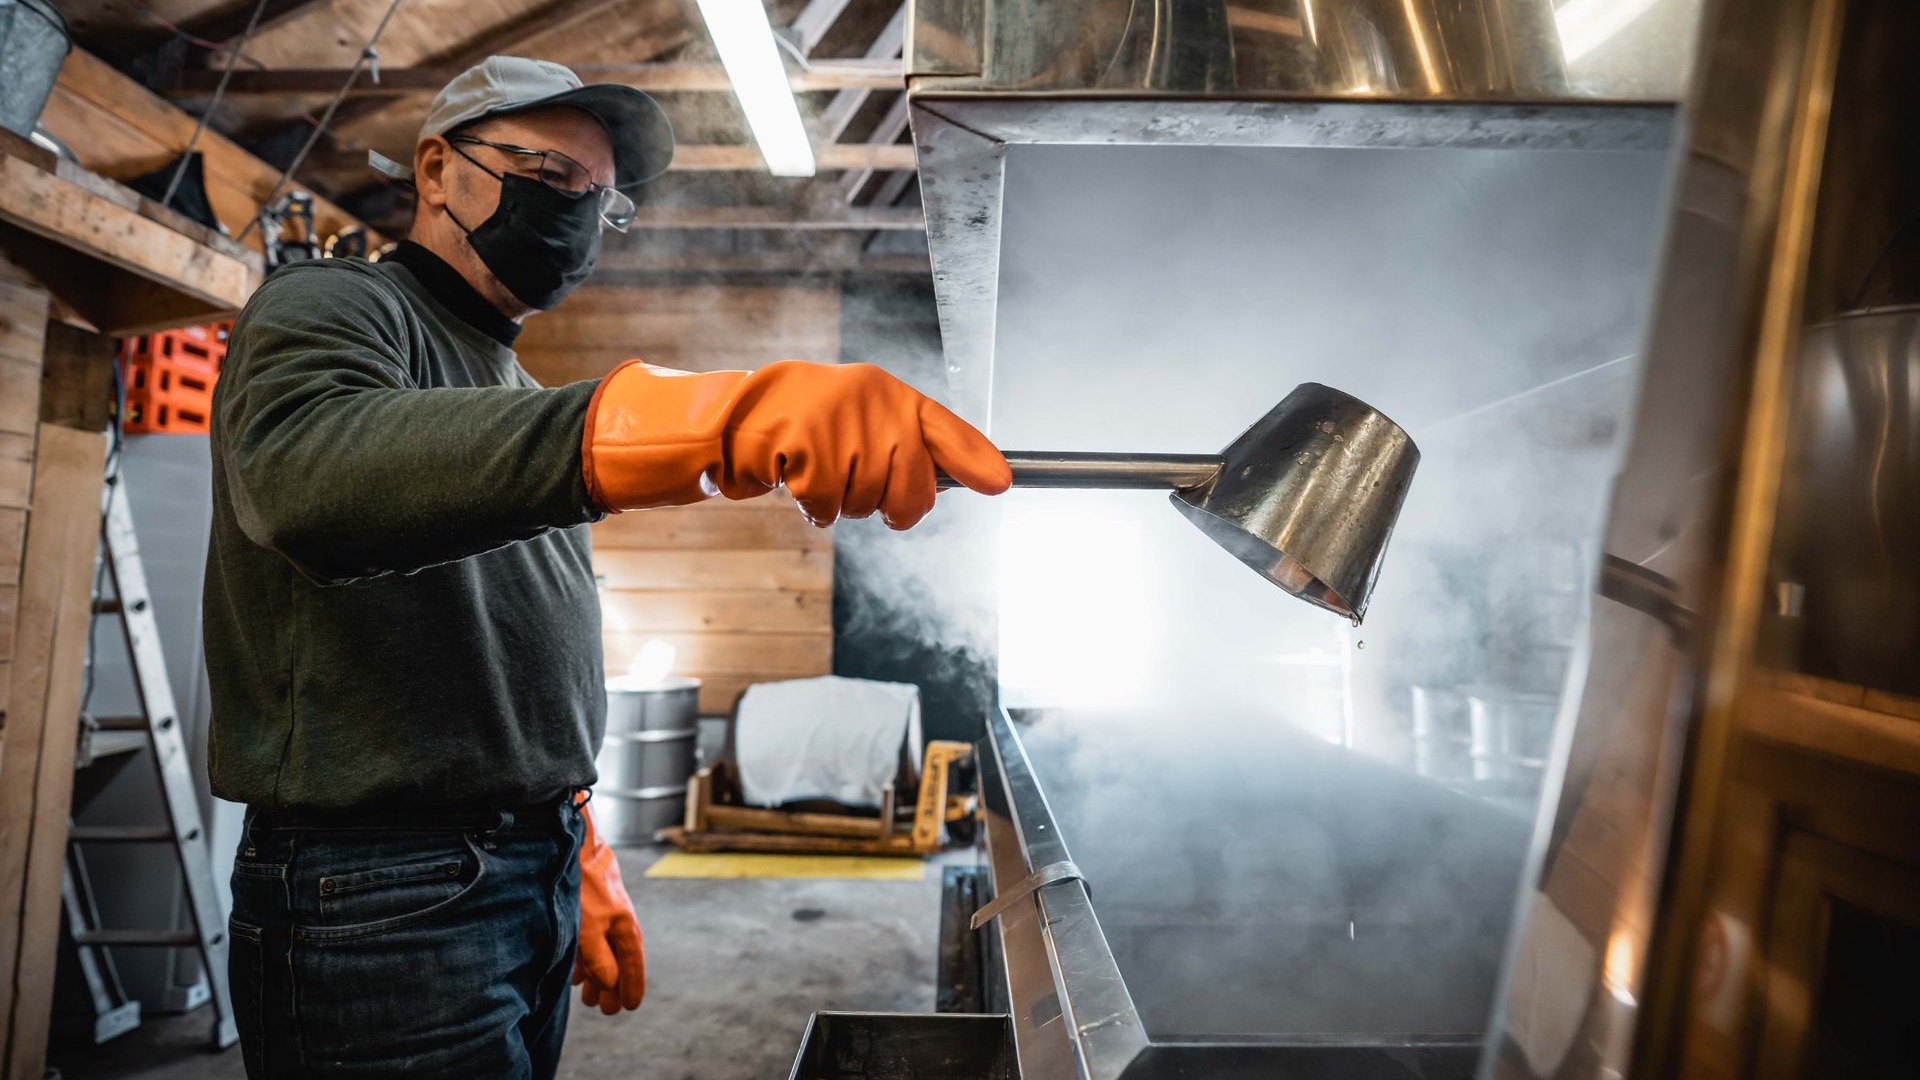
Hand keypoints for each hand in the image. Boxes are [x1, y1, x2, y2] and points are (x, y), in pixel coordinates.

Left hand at [573, 800, 644, 1013]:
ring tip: (589, 998)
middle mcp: (618, 923)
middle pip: (619, 962)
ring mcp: (604, 915)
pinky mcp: (589, 908)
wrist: (575, 850)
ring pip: (604, 953)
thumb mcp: (589, 929)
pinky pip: (591, 942)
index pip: (632, 965)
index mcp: (625, 929)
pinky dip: (587, 960)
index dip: (632, 987)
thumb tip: (610, 984)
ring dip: (598, 976)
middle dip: (613, 988)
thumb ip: (600, 959)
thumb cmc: (583, 889)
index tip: (630, 1006)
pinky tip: (577, 972)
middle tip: (607, 1010)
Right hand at [582, 360, 1011, 527]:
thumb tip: (983, 478)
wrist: (737, 414)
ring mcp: (841, 422)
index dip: (974, 459)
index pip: (945, 429)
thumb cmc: (810, 426)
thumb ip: (911, 447)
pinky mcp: (808, 444)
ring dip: (844, 504)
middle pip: (914, 489)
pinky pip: (829, 505)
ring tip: (819, 473)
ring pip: (869, 502)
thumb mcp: (864, 423)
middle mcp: (874, 403)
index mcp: (892, 395)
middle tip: (866, 495)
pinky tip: (796, 479)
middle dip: (894, 508)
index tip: (1001, 484)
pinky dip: (813, 507)